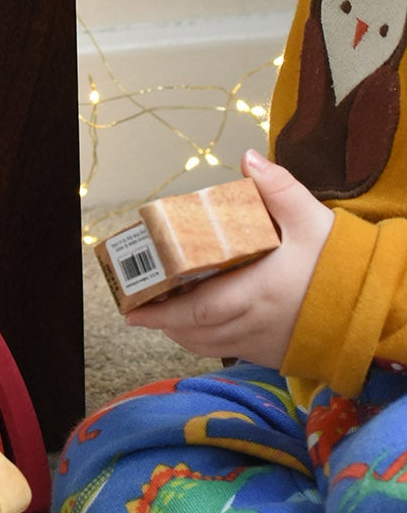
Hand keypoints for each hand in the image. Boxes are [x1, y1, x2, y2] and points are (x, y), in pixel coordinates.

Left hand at [123, 149, 334, 367]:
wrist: (380, 305)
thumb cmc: (345, 263)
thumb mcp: (313, 219)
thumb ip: (279, 189)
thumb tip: (248, 159)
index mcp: (258, 292)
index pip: (197, 310)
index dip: (161, 312)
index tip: (132, 308)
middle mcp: (256, 324)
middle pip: (195, 331)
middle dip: (163, 321)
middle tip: (140, 306)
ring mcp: (265, 343)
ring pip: (209, 345)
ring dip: (182, 332)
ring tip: (164, 314)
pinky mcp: (276, 354)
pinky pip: (230, 351)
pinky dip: (207, 341)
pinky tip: (200, 324)